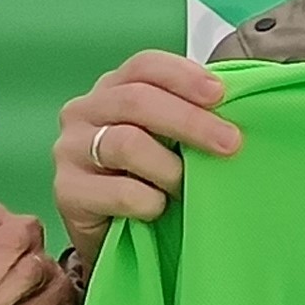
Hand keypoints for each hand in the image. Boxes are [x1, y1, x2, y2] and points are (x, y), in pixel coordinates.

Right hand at [56, 49, 238, 234]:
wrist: (113, 238)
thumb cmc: (147, 181)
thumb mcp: (167, 141)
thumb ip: (188, 116)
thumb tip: (238, 106)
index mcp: (111, 89)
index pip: (144, 66)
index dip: (183, 75)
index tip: (219, 95)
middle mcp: (83, 111)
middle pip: (137, 101)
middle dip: (190, 121)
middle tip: (229, 143)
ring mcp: (70, 150)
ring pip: (127, 143)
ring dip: (170, 167)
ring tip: (186, 187)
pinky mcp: (66, 190)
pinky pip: (120, 191)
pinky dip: (151, 202)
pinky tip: (158, 209)